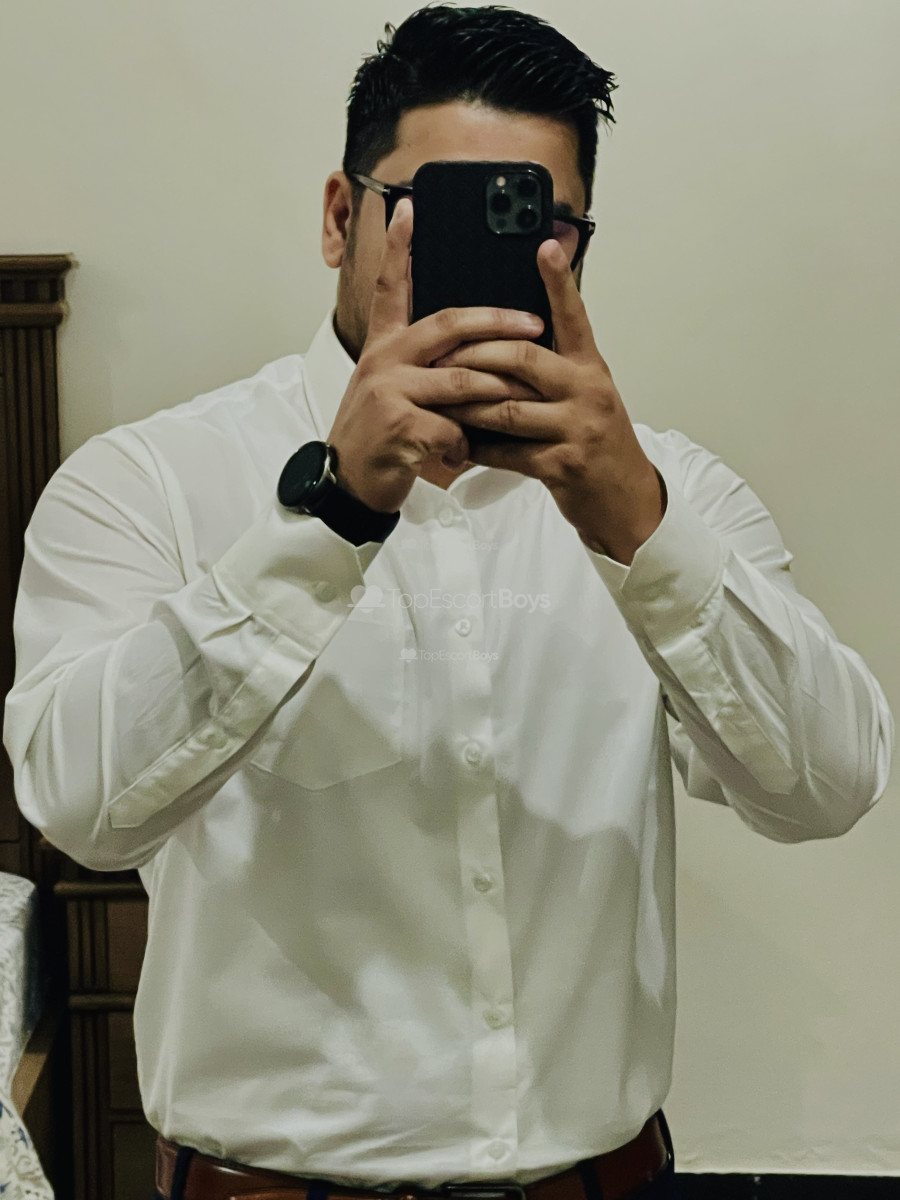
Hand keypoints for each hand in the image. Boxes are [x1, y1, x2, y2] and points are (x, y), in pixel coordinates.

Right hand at [327, 199, 544, 512]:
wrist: (348, 484)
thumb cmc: (380, 438)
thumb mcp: (393, 391)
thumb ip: (423, 367)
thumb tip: (472, 353)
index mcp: (385, 347)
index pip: (390, 288)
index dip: (400, 248)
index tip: (409, 209)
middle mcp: (384, 361)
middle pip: (448, 325)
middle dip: (498, 323)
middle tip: (533, 323)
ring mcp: (388, 392)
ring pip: (460, 381)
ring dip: (498, 392)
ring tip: (523, 398)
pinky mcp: (398, 427)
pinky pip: (451, 428)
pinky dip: (466, 444)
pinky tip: (465, 454)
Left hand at [429, 239, 664, 563]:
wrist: (625, 501)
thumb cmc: (596, 444)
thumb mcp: (584, 397)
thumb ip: (553, 370)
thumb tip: (505, 343)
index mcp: (590, 368)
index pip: (573, 316)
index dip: (559, 281)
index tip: (544, 245)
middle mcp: (587, 391)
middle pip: (523, 358)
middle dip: (475, 355)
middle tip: (438, 353)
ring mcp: (577, 428)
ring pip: (508, 408)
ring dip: (466, 405)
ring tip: (437, 399)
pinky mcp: (563, 465)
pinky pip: (509, 452)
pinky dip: (479, 448)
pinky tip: (458, 444)